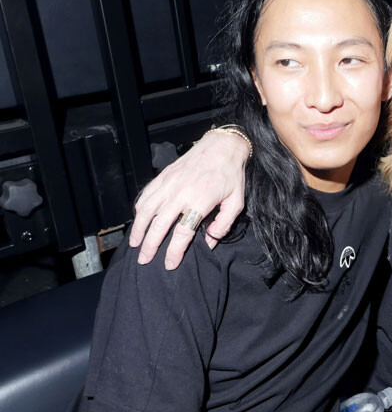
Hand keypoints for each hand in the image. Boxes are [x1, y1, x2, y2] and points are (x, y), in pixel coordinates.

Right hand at [129, 131, 248, 268]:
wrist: (222, 147)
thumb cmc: (231, 175)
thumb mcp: (236, 202)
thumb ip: (223, 225)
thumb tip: (209, 242)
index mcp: (200, 202)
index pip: (182, 232)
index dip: (174, 251)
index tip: (169, 264)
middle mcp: (180, 193)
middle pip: (159, 225)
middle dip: (150, 246)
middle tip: (144, 260)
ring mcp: (169, 183)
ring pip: (146, 210)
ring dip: (138, 229)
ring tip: (135, 244)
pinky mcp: (163, 176)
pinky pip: (146, 195)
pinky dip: (140, 209)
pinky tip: (139, 220)